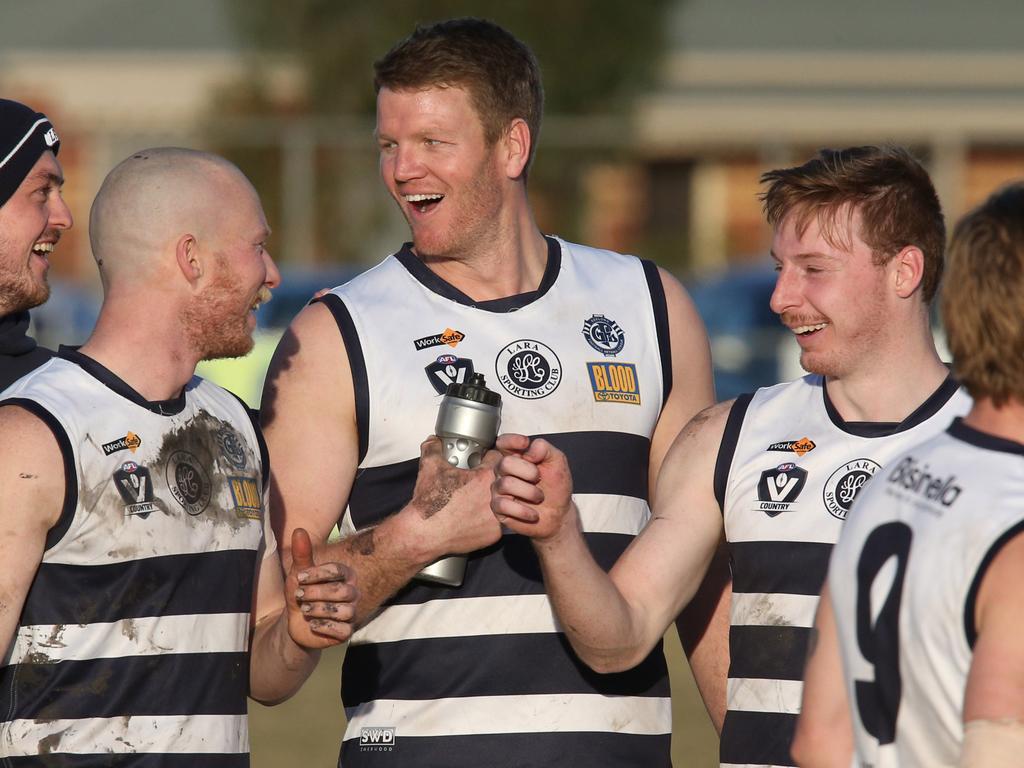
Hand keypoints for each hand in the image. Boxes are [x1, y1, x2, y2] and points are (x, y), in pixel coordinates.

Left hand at [286, 527, 357, 647]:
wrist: (298, 622)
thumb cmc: (302, 593)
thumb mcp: (299, 574)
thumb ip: (302, 553)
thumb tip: (299, 530)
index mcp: (345, 575)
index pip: (338, 571)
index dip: (318, 574)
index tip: (299, 578)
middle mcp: (352, 593)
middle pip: (341, 592)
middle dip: (316, 593)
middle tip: (300, 595)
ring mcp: (352, 613)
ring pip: (344, 611)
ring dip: (320, 610)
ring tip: (305, 610)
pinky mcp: (347, 632)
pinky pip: (342, 630)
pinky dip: (324, 627)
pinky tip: (312, 624)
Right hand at [408, 436, 501, 559]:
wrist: (424, 533)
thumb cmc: (429, 503)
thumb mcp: (429, 467)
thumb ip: (434, 447)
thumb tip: (435, 441)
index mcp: (484, 476)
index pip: (502, 459)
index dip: (493, 459)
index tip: (486, 463)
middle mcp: (495, 496)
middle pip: (511, 481)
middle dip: (500, 480)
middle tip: (484, 483)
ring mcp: (497, 516)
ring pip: (510, 502)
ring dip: (500, 499)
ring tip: (482, 500)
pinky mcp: (495, 533)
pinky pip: (502, 522)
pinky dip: (493, 519)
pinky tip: (479, 517)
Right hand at [491, 434, 576, 541]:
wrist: (558, 514)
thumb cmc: (555, 488)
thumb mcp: (557, 462)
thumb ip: (545, 448)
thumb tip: (529, 449)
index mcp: (517, 456)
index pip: (503, 442)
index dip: (511, 441)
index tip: (525, 444)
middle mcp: (504, 471)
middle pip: (505, 463)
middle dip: (529, 471)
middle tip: (538, 478)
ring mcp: (499, 489)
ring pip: (506, 484)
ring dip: (530, 492)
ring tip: (538, 497)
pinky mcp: (498, 508)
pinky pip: (504, 505)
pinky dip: (523, 510)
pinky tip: (532, 512)